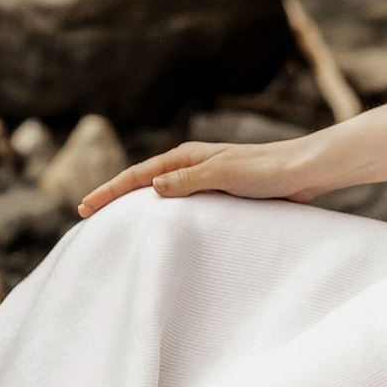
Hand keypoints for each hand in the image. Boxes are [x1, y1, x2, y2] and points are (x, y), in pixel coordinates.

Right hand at [76, 134, 330, 217]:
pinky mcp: (218, 193)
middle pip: (142, 183)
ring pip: (159, 194)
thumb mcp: (223, 174)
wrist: (302, 171)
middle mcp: (190, 165)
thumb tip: (151, 188)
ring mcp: (203, 179)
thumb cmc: (265, 171)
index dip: (109, 191)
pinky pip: (180, 205)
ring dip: (136, 206)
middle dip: (114, 197)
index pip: (137, 175)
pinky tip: (161, 229)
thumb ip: (188, 181)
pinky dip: (162, 214)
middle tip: (87, 216)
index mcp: (186, 157)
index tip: (84, 207)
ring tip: (116, 225)